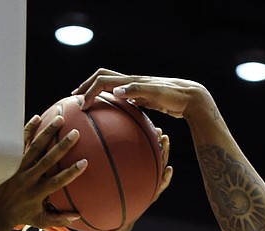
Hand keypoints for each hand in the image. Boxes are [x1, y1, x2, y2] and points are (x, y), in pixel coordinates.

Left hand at [0, 114, 87, 230]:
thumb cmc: (21, 216)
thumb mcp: (40, 221)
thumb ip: (59, 219)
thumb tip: (78, 216)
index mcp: (37, 194)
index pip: (57, 181)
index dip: (71, 172)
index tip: (84, 162)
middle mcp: (28, 179)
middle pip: (47, 160)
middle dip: (62, 146)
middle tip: (75, 133)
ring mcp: (17, 168)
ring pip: (34, 148)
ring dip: (47, 133)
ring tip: (59, 119)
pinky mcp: (9, 161)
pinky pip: (19, 143)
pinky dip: (28, 130)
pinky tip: (37, 118)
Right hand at [74, 68, 209, 120]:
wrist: (189, 98)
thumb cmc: (175, 96)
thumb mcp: (156, 94)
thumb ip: (137, 91)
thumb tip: (116, 92)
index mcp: (130, 81)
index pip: (103, 81)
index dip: (90, 91)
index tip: (82, 106)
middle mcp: (131, 83)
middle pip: (102, 78)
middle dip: (86, 86)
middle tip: (74, 99)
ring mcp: (136, 90)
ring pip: (110, 87)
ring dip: (96, 93)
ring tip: (87, 105)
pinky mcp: (141, 98)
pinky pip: (120, 99)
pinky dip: (110, 103)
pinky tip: (110, 117)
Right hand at [88, 127, 173, 230]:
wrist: (120, 216)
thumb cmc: (118, 221)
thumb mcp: (117, 226)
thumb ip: (116, 228)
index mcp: (148, 194)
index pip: (159, 185)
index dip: (165, 178)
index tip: (168, 170)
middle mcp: (149, 183)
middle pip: (160, 165)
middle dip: (163, 152)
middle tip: (165, 138)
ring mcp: (144, 175)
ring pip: (153, 157)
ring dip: (157, 144)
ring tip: (158, 129)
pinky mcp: (137, 169)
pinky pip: (141, 154)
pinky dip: (140, 143)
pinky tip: (136, 129)